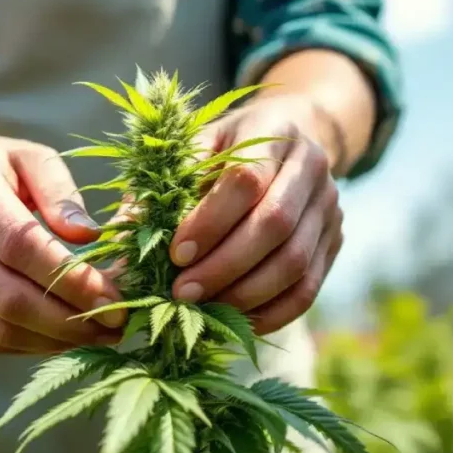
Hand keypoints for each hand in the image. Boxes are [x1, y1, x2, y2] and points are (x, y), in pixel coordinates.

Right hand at [0, 134, 125, 353]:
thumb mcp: (30, 156)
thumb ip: (59, 190)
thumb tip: (88, 234)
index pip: (20, 246)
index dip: (70, 278)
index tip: (114, 296)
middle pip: (9, 298)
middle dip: (70, 320)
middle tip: (117, 323)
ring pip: (0, 329)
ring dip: (57, 340)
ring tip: (101, 333)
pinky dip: (35, 345)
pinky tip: (68, 335)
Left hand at [169, 94, 343, 333]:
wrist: (286, 138)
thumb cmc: (223, 147)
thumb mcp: (190, 149)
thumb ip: (157, 190)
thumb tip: (117, 242)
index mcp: (274, 131)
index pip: (245, 180)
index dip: (209, 222)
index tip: (175, 254)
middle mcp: (312, 167)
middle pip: (276, 224)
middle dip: (224, 266)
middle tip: (182, 293)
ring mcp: (330, 207)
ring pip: (295, 262)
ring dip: (245, 294)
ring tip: (203, 310)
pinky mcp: (335, 242)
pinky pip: (307, 288)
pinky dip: (270, 312)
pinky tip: (234, 321)